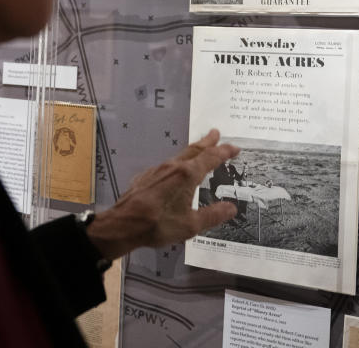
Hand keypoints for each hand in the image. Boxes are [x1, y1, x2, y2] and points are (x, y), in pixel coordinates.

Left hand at [86, 129, 239, 259]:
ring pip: (179, 156)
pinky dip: (177, 164)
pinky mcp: (146, 177)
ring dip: (192, 151)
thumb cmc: (159, 224)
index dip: (224, 152)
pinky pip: (166, 166)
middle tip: (216, 133)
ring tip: (199, 150)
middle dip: (207, 142)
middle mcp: (173, 167)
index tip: (235, 148)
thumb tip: (232, 208)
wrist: (123, 224)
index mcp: (187, 175)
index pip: (211, 158)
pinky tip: (174, 171)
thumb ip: (213, 215)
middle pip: (194, 150)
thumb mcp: (191, 225)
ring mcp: (157, 170)